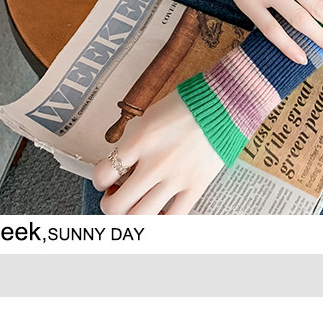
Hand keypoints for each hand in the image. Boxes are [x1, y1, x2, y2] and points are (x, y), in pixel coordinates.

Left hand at [92, 90, 224, 215]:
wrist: (224, 102)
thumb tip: (120, 163)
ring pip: (141, 218)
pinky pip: (174, 219)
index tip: (104, 179)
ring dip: (130, 217)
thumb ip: (133, 141)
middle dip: (109, 205)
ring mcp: (176, 178)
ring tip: (133, 207)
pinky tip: (158, 212)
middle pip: (117, 206)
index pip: (103, 174)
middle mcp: (155, 163)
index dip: (98, 180)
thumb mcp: (150, 116)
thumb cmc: (186, 105)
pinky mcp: (196, 187)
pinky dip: (161, 221)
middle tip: (115, 196)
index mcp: (140, 140)